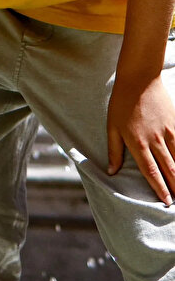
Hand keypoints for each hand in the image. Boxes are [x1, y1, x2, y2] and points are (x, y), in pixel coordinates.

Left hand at [107, 72, 174, 204]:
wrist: (139, 79)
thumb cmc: (121, 103)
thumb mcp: (112, 126)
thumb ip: (114, 150)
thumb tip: (111, 171)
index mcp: (137, 143)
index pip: (151, 171)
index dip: (159, 188)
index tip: (165, 201)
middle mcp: (155, 140)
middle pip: (169, 169)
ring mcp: (168, 132)